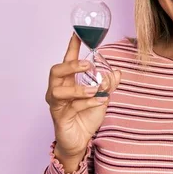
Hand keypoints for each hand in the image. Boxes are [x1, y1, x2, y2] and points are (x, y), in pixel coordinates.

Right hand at [45, 32, 120, 160]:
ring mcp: (57, 104)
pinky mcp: (59, 118)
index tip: (77, 33)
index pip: (67, 60)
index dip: (71, 47)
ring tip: (94, 90)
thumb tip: (116, 72)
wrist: (80, 141)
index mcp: (67, 82)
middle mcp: (58, 90)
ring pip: (58, 90)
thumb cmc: (86, 117)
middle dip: (71, 65)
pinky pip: (70, 107)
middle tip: (87, 65)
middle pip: (56, 71)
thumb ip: (108, 85)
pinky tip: (97, 101)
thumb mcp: (102, 98)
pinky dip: (86, 103)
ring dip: (78, 88)